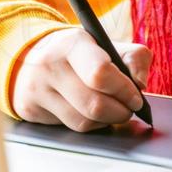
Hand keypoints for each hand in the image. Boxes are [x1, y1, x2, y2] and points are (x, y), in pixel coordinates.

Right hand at [10, 27, 152, 131]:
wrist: (33, 55)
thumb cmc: (79, 52)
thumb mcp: (106, 43)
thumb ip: (134, 57)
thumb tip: (140, 85)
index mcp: (72, 43)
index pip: (100, 73)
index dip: (124, 90)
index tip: (136, 98)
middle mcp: (49, 65)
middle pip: (94, 104)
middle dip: (120, 111)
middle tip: (129, 109)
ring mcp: (37, 90)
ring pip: (83, 121)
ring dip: (106, 121)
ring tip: (114, 111)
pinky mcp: (31, 110)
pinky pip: (70, 128)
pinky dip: (90, 125)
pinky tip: (93, 114)